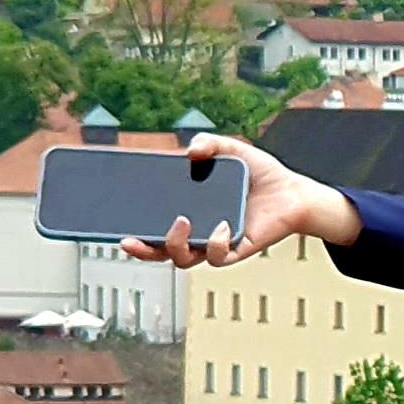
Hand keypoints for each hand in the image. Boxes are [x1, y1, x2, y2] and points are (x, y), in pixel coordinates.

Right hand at [119, 133, 360, 268]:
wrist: (292, 192)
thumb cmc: (259, 174)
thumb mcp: (232, 150)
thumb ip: (210, 143)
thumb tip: (190, 150)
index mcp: (185, 207)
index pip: (149, 221)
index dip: (128, 225)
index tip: (110, 221)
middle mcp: (194, 230)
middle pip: (157, 250)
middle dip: (140, 250)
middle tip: (128, 240)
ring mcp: (213, 242)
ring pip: (182, 259)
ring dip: (174, 245)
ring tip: (181, 222)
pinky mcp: (234, 250)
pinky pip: (217, 257)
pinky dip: (215, 242)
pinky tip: (222, 225)